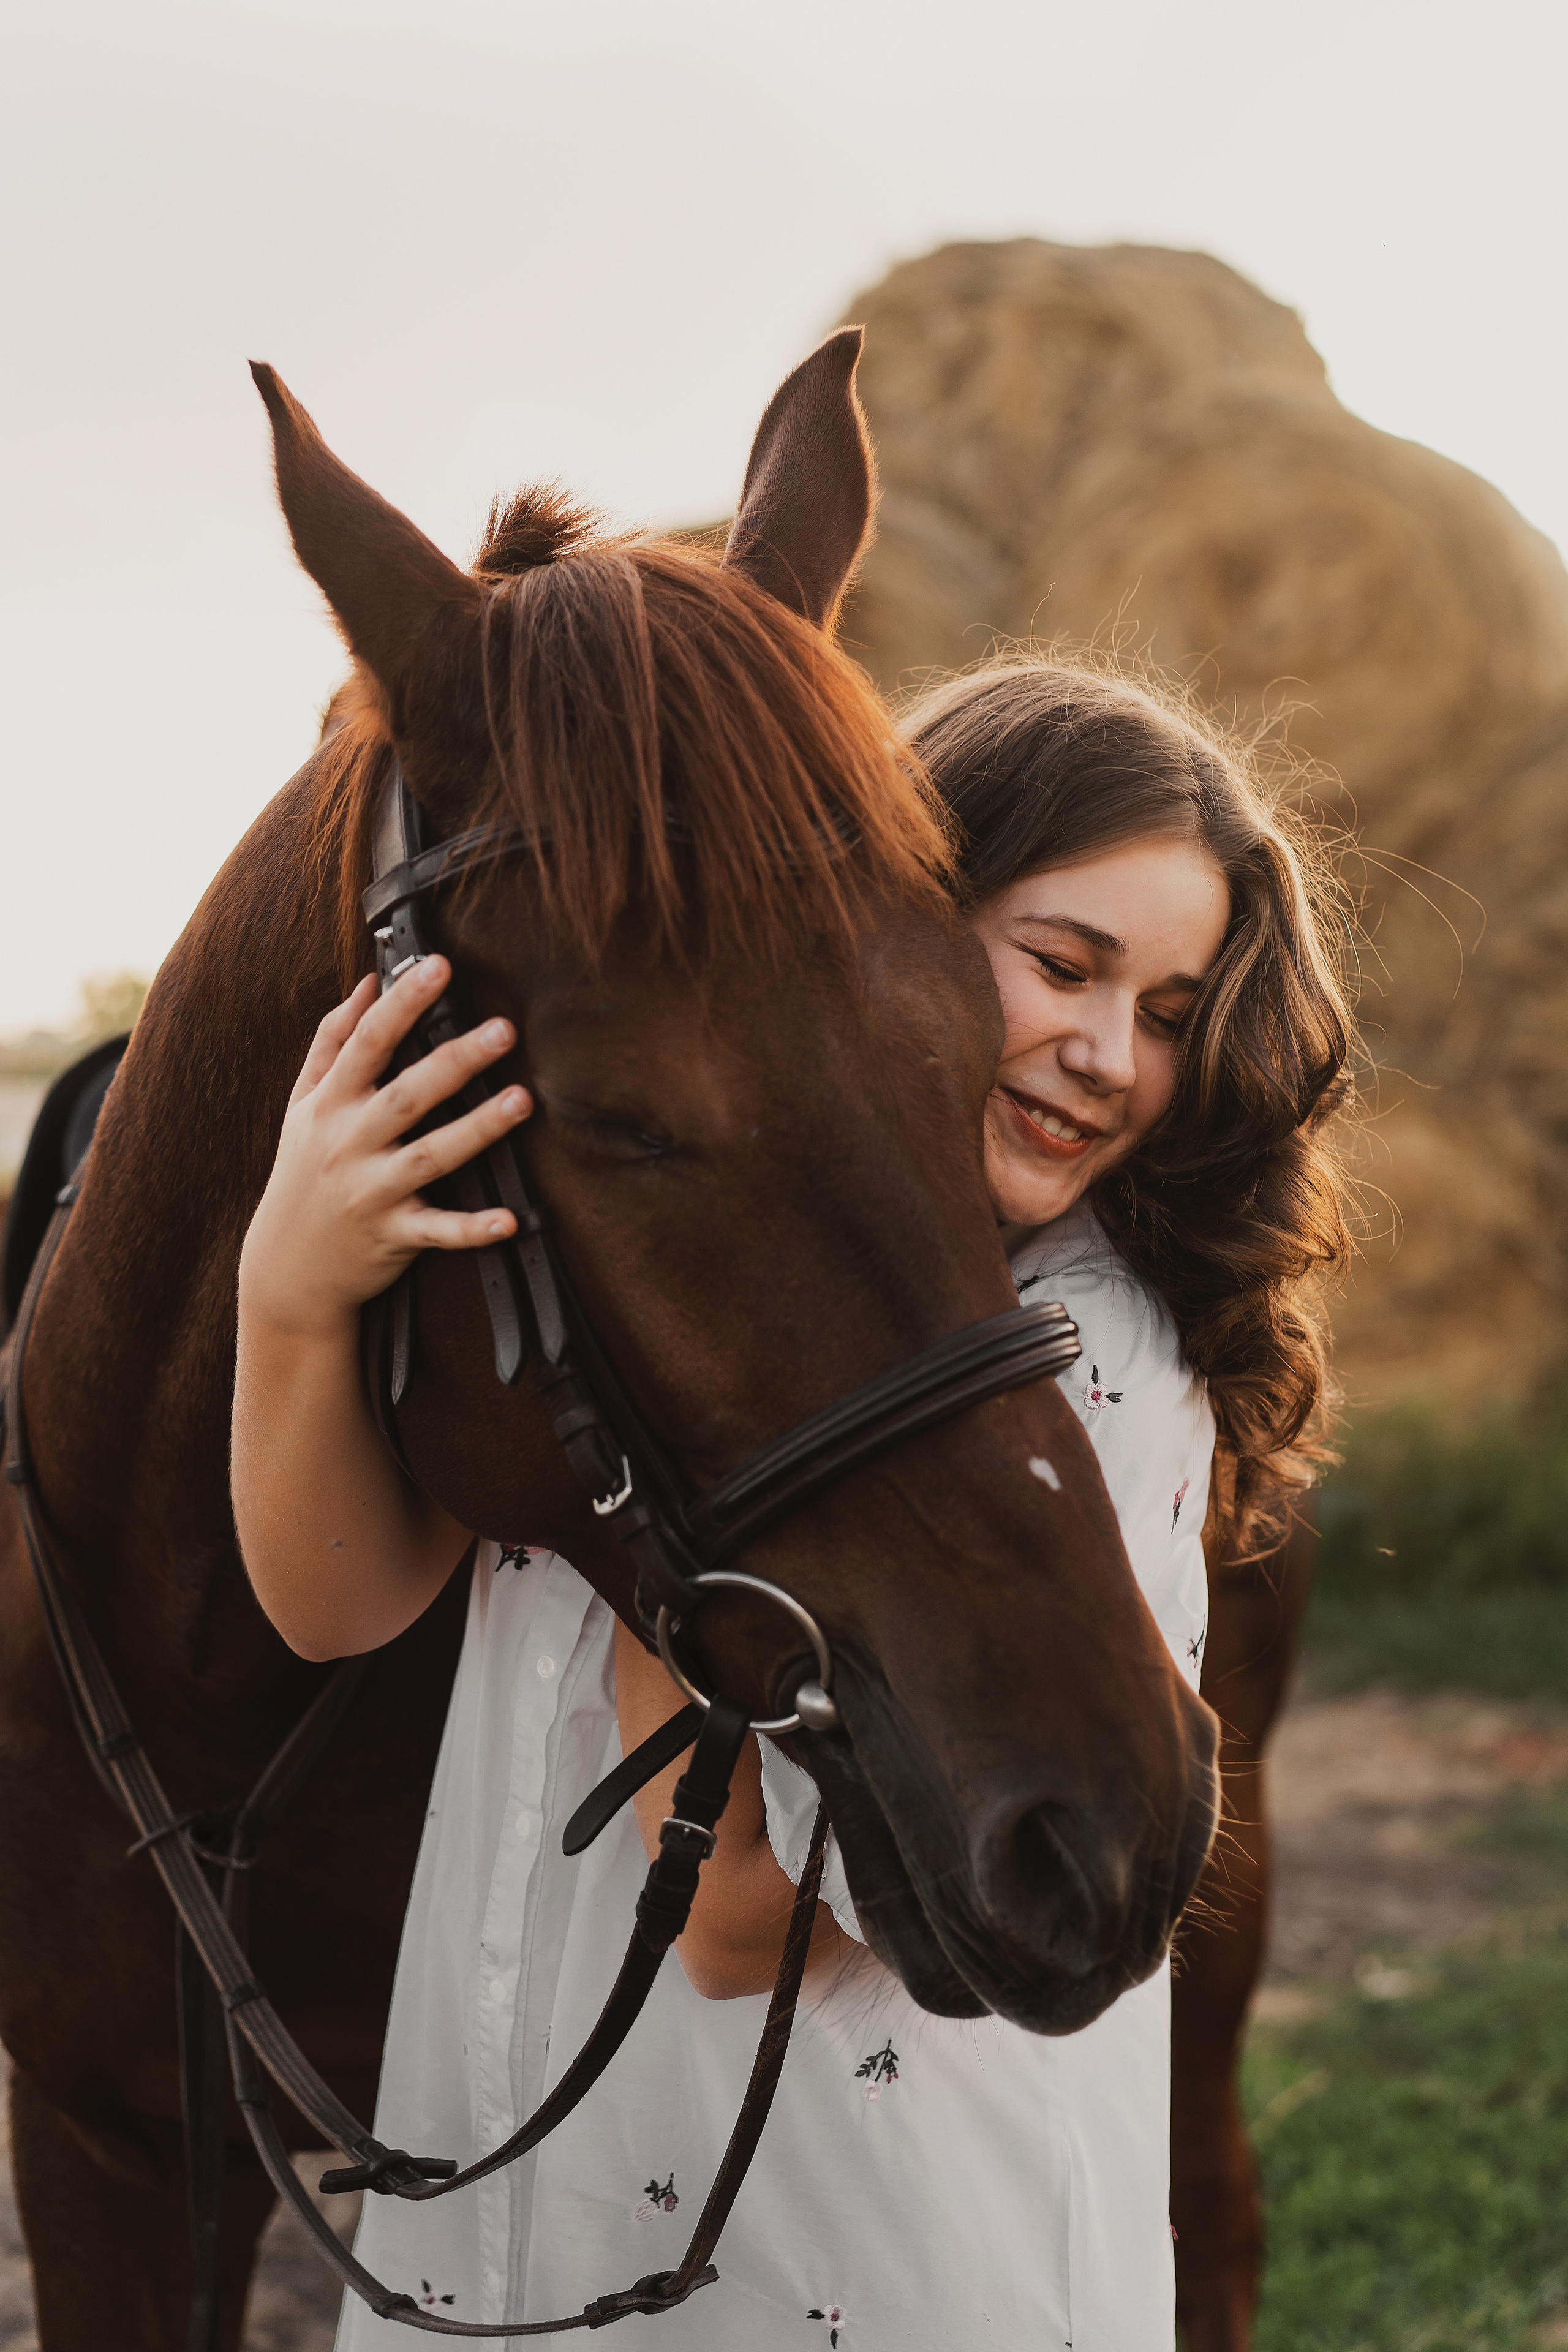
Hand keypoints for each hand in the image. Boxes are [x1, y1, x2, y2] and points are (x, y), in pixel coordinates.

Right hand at [240, 957, 528, 1339]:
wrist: (285, 1267)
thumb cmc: (301, 1172)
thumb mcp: (302, 1104)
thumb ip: (332, 1040)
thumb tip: (368, 983)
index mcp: (330, 1104)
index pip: (366, 1042)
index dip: (402, 1003)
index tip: (439, 965)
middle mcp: (349, 1144)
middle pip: (407, 1095)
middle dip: (454, 1060)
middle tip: (504, 1029)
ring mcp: (372, 1191)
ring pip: (430, 1156)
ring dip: (478, 1130)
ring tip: (522, 1101)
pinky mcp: (393, 1235)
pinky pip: (438, 1231)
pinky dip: (472, 1228)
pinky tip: (510, 1219)